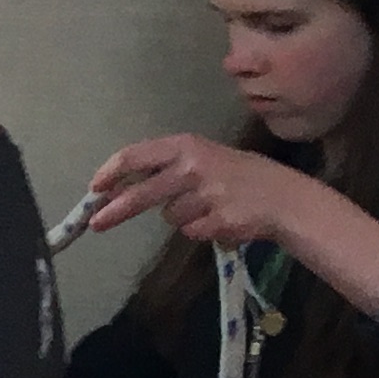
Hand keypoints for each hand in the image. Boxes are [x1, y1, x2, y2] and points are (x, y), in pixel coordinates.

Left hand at [86, 135, 312, 249]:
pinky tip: (221, 220)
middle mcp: (193, 167)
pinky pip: (191, 232)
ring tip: (209, 207)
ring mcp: (206, 195)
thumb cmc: (239, 175)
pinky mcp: (217, 221)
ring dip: (183, 217)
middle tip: (96, 223)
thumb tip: (121, 188)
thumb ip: (167, 169)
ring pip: (170, 217)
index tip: (95, 188)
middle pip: (142, 192)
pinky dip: (202, 230)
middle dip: (116, 210)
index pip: (137, 156)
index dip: (112, 172)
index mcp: (187, 145)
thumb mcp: (203, 158)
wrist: (283, 197)